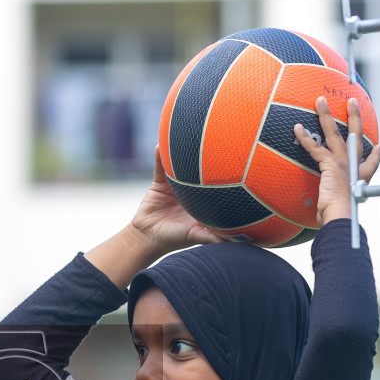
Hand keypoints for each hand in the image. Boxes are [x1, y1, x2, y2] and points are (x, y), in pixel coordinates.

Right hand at [84, 152, 222, 286]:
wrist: (147, 237)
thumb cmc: (173, 239)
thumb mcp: (194, 236)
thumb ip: (210, 237)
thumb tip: (231, 242)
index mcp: (201, 201)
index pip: (213, 185)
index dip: (221, 175)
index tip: (232, 163)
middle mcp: (189, 191)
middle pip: (198, 171)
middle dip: (205, 158)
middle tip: (215, 141)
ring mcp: (174, 186)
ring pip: (179, 166)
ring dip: (181, 153)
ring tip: (188, 136)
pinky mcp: (159, 184)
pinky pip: (159, 168)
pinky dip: (159, 157)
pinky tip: (161, 145)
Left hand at [294, 97, 379, 227]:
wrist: (342, 216)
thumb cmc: (341, 217)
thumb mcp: (343, 210)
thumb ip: (339, 207)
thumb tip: (330, 218)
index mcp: (361, 176)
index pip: (371, 163)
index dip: (376, 155)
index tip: (379, 147)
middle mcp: (354, 165)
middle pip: (355, 135)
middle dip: (354, 116)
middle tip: (353, 101)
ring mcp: (343, 162)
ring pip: (333, 132)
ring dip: (325, 115)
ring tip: (319, 100)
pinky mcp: (330, 163)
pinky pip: (315, 147)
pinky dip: (305, 138)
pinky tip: (296, 128)